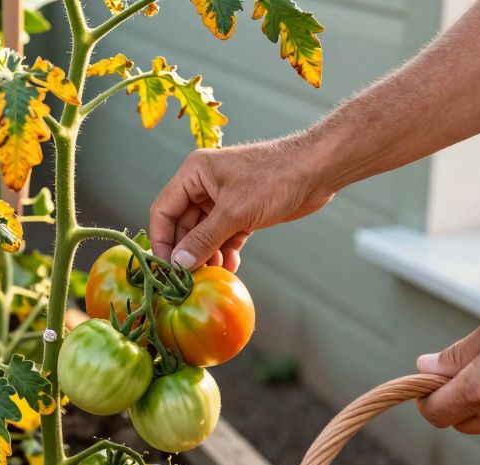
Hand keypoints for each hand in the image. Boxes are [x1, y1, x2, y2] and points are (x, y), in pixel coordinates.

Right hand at [148, 135, 336, 270]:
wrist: (317, 171)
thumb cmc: (275, 179)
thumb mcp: (235, 212)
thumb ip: (204, 240)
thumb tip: (179, 264)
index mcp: (194, 174)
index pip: (164, 210)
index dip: (162, 240)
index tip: (166, 268)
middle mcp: (204, 185)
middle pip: (183, 225)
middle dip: (188, 252)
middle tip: (190, 278)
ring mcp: (224, 199)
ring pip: (204, 234)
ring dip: (207, 255)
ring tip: (213, 275)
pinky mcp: (242, 212)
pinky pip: (224, 236)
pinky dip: (225, 252)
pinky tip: (230, 266)